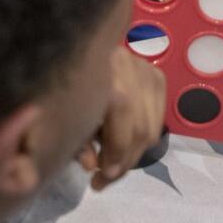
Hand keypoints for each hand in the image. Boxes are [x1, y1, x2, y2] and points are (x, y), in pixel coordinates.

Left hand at [77, 47, 165, 190]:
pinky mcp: (156, 75)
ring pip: (152, 128)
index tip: (99, 179)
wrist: (76, 43)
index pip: (123, 127)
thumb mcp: (64, 113)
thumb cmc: (66, 81)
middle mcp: (133, 70)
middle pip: (142, 131)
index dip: (115, 157)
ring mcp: (148, 71)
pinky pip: (158, 119)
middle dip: (125, 161)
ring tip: (114, 164)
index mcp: (108, 78)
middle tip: (106, 177)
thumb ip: (77, 141)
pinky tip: (126, 143)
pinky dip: (145, 137)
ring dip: (135, 153)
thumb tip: (92, 166)